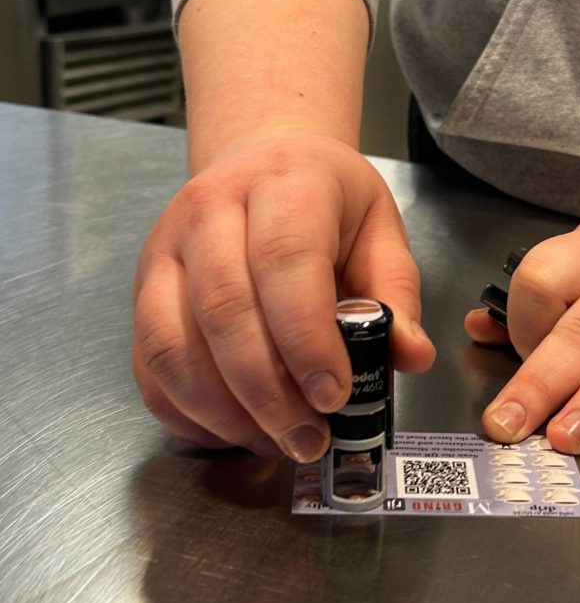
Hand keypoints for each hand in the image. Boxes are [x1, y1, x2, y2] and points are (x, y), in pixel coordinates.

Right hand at [133, 133, 435, 461]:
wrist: (263, 161)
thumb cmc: (327, 201)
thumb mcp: (379, 231)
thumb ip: (396, 294)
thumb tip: (412, 356)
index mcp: (284, 184)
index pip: (285, 261)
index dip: (306, 338)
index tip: (334, 395)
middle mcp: (211, 209)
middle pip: (224, 309)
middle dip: (268, 391)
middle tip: (308, 437)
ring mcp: (166, 249)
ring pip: (174, 343)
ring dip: (224, 410)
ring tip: (276, 441)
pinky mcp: (143, 288)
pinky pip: (149, 363)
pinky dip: (187, 411)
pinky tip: (235, 431)